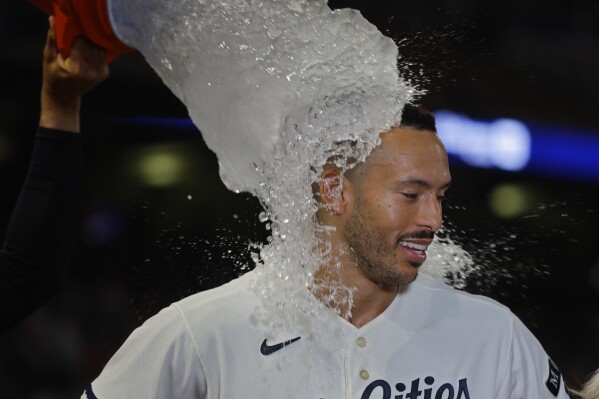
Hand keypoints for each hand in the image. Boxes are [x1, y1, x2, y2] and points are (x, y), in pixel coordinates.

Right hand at [39, 16, 108, 132]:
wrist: (64, 97)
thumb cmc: (53, 76)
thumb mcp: (49, 58)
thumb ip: (53, 39)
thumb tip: (53, 19)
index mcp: (78, 68)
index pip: (80, 42)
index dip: (73, 36)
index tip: (67, 38)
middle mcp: (92, 71)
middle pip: (90, 43)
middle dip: (82, 40)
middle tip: (73, 44)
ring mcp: (101, 73)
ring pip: (98, 47)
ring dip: (89, 44)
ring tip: (78, 50)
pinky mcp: (105, 73)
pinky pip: (102, 54)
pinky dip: (94, 52)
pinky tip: (86, 56)